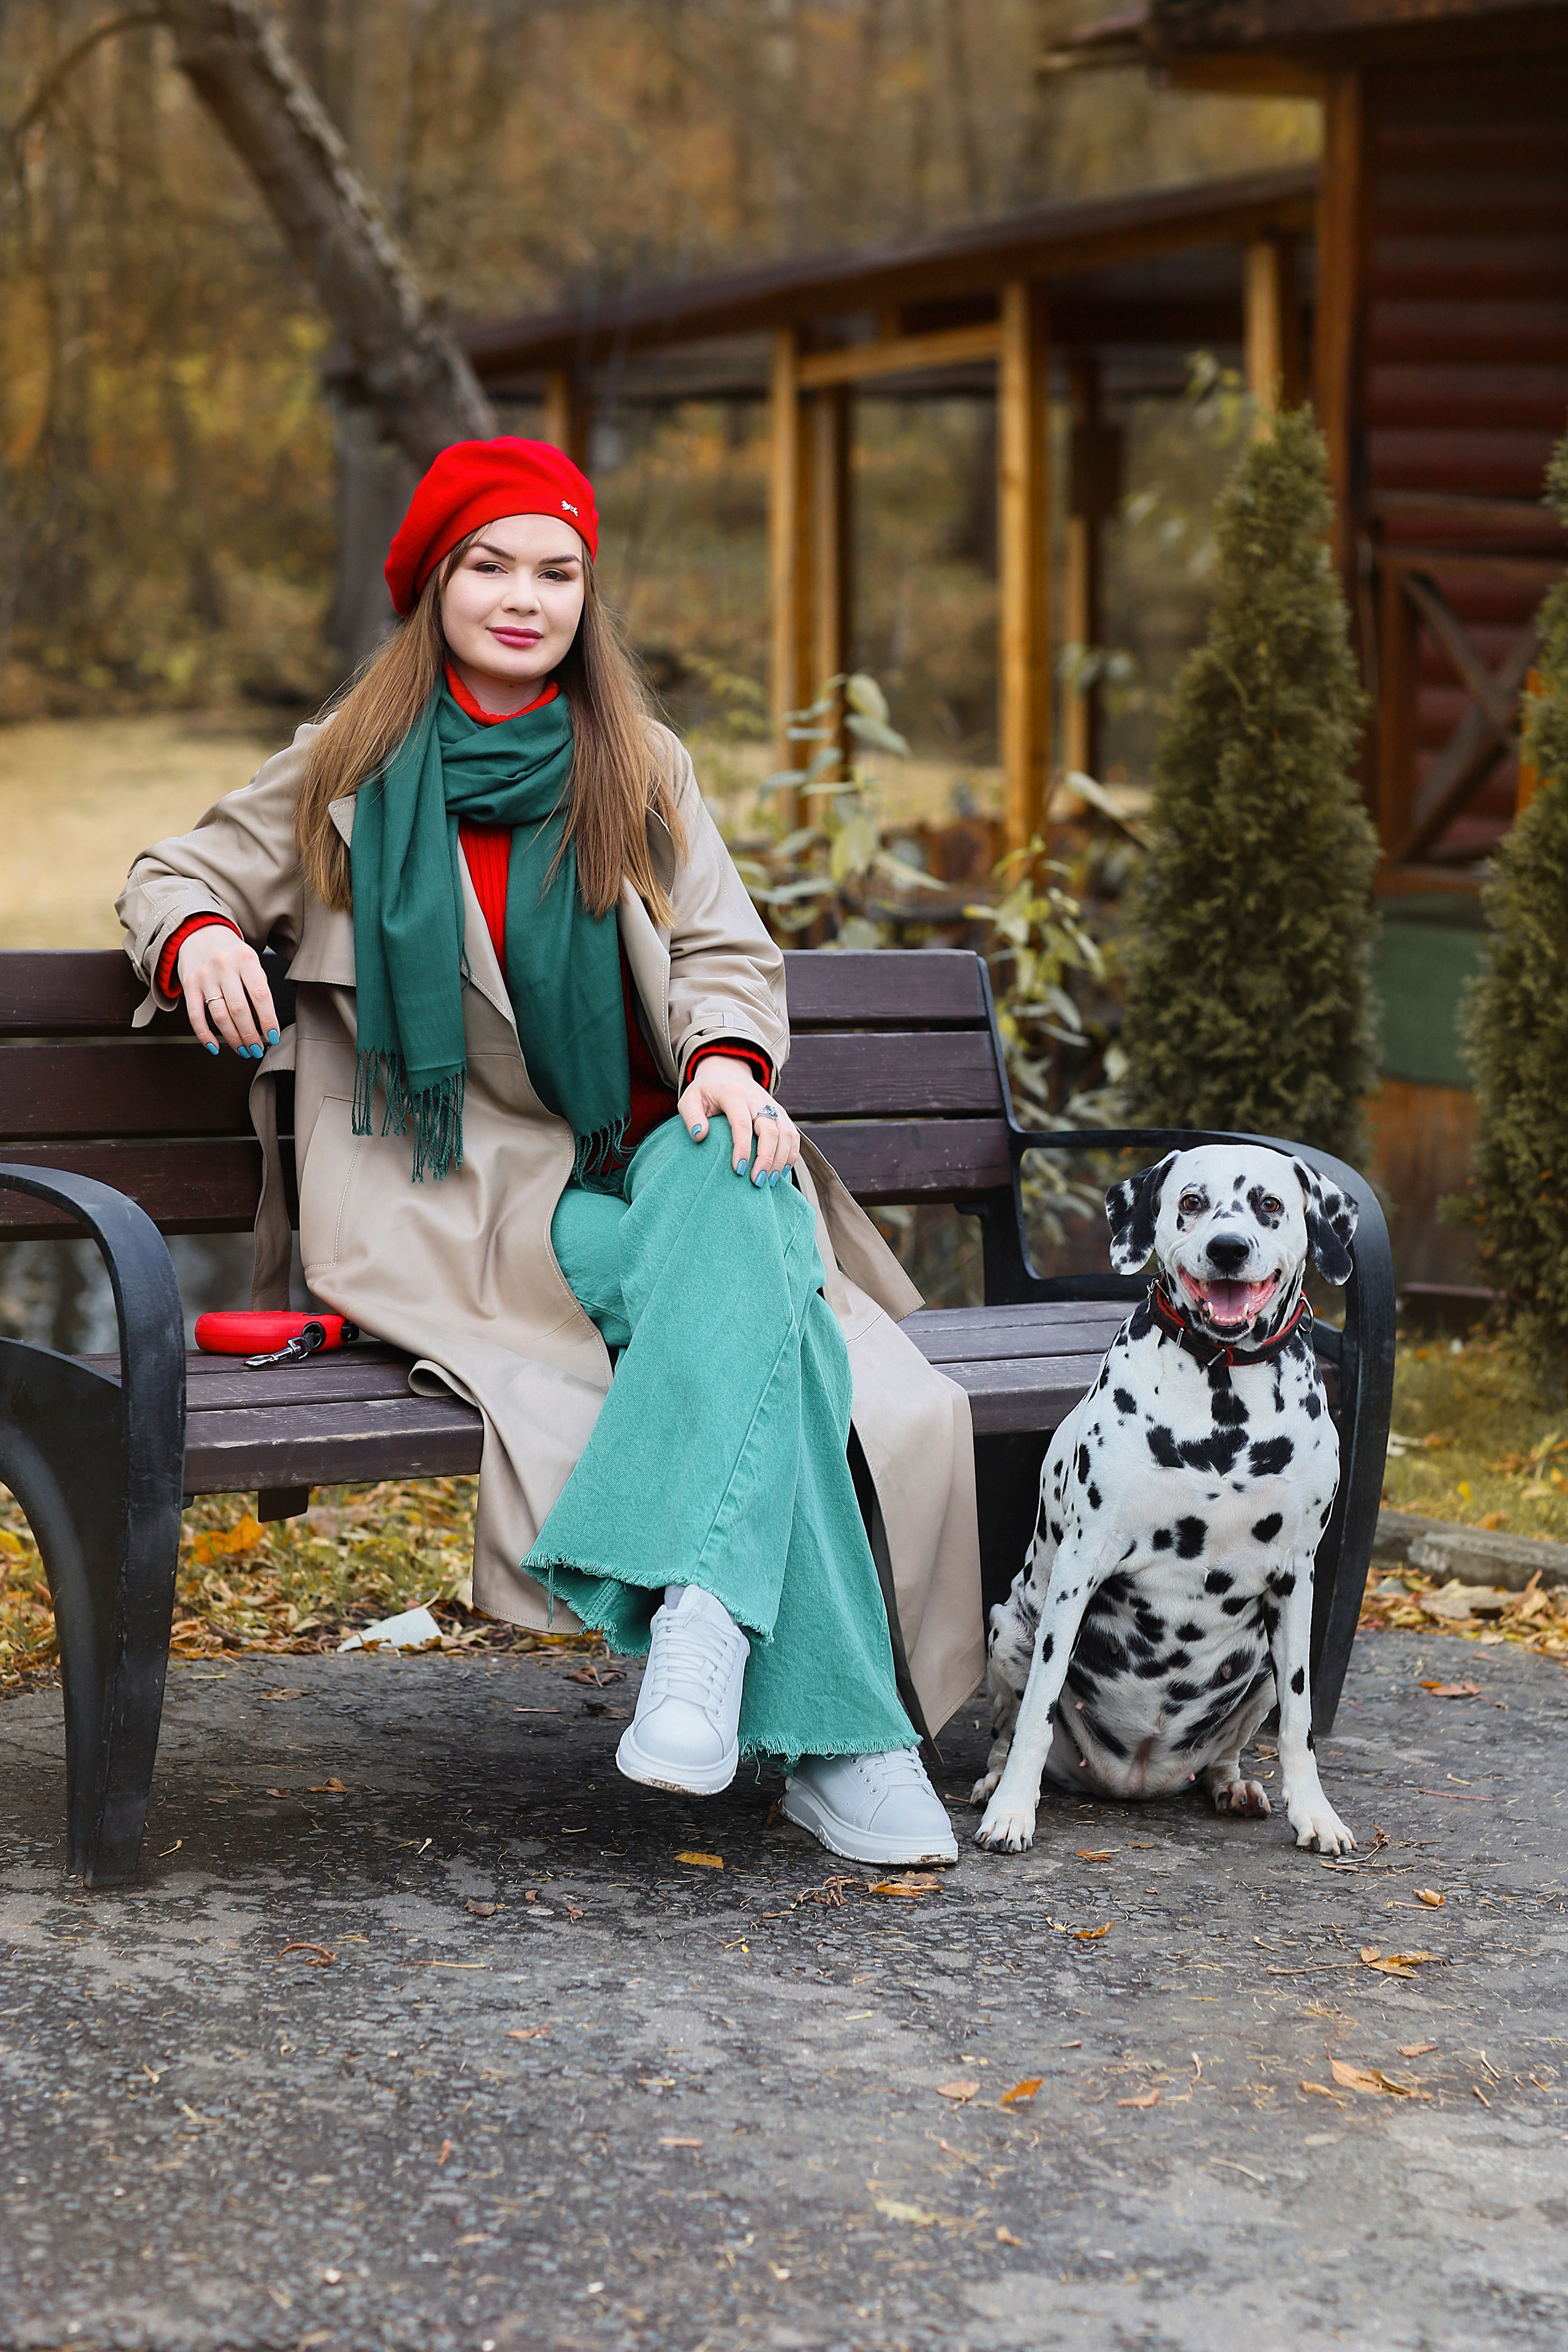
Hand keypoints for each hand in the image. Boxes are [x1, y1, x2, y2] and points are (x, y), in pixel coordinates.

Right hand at [177, 926, 278, 1058]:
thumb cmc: (231, 952)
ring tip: (243, 1050)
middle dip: (251, 1035)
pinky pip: (195, 1015)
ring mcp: (205, 976)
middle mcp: (224, 967)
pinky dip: (205, 1035)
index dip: (268, 1020)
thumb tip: (267, 1021)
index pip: (260, 995)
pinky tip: (215, 1046)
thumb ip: (259, 984)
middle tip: (257, 1049)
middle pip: (239, 1009)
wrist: (199, 932)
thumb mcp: (250, 959)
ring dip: (233, 1038)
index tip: (273, 1037)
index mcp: (246, 959)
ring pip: (219, 1015)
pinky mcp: (188, 985)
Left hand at [676, 1055, 799, 1185]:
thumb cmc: (705, 1092)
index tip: (738, 1170)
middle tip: (757, 1182)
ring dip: (781, 1160)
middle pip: (770, 1130)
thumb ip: (691, 1117)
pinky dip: (791, 1154)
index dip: (743, 1148)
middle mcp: (757, 1098)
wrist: (727, 1071)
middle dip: (766, 1159)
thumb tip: (700, 1136)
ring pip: (786, 1133)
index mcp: (733, 1094)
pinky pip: (793, 1134)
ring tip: (770, 1182)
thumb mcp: (689, 1099)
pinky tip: (782, 1172)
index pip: (742, 1124)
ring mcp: (772, 1105)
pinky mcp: (780, 1112)